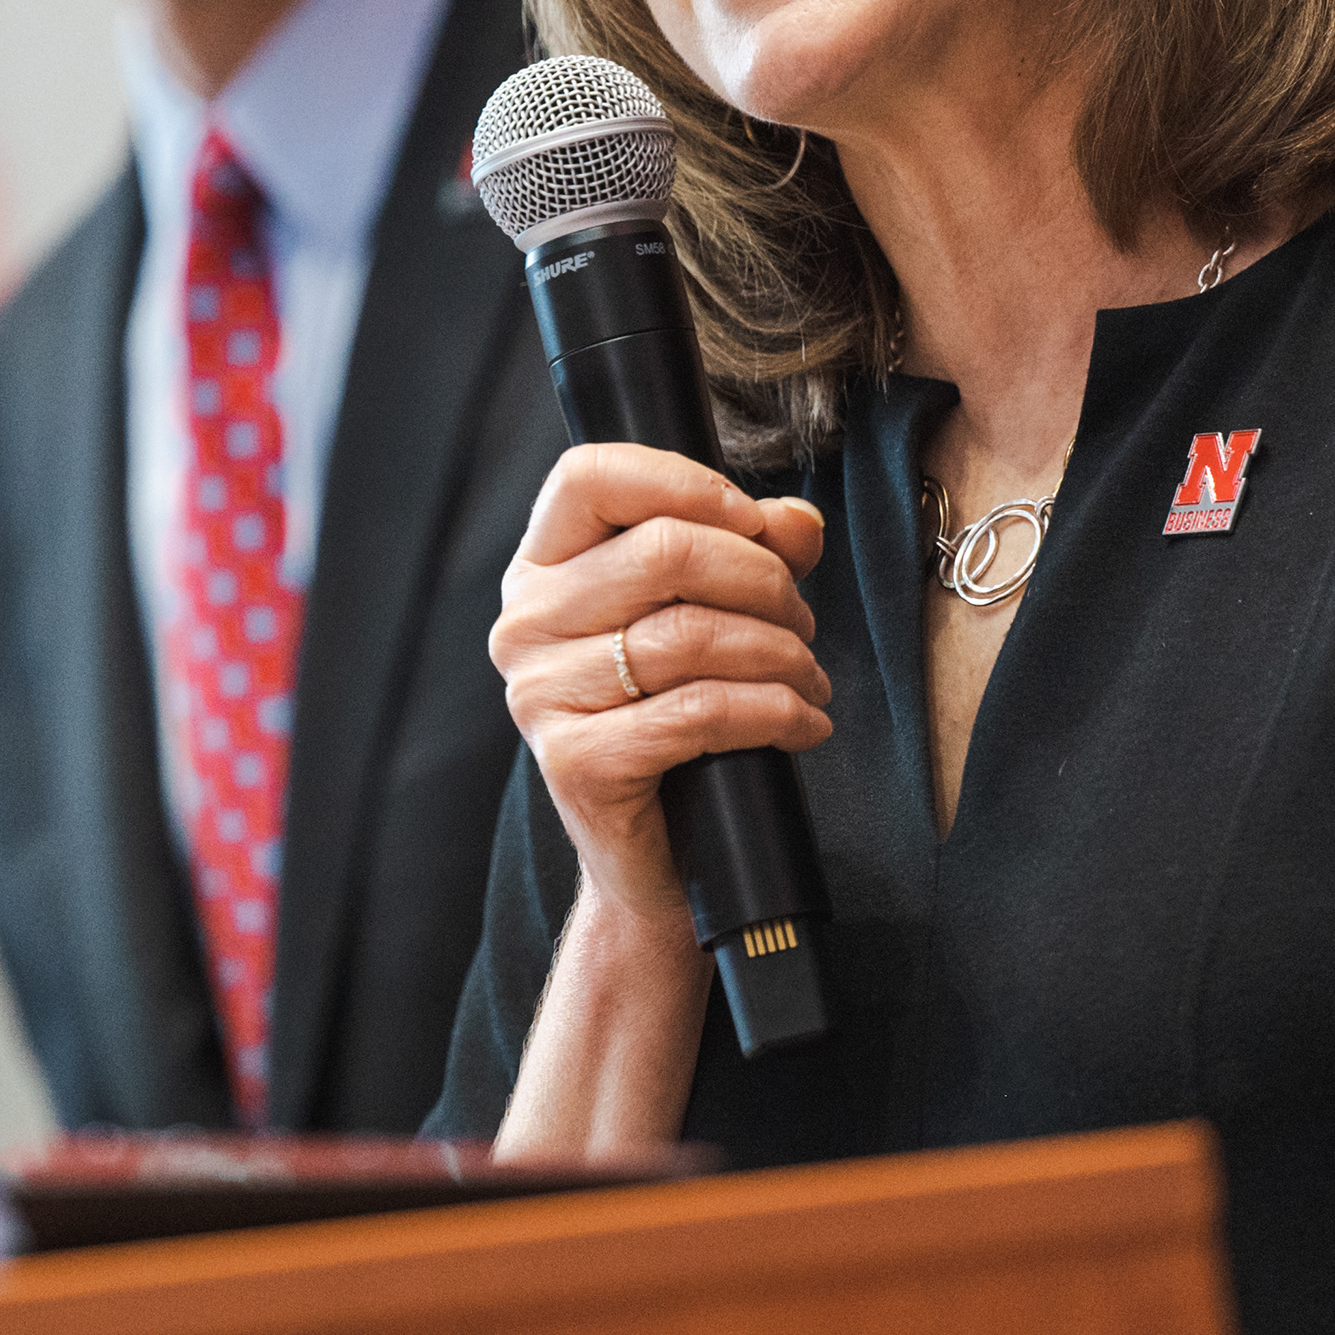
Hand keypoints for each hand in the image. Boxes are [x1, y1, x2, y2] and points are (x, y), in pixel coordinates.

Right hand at [490, 443, 829, 930]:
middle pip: (664, 550)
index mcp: (540, 571)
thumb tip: (798, 519)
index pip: (589, 476)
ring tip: (811, 678)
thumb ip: (752, 552)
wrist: (656, 859)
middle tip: (802, 621)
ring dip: (782, 652)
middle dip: (762, 580)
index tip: (753, 524)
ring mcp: (540, 696)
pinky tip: (805, 724)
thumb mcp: (712, 617)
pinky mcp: (576, 762)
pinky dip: (774, 712)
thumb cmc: (679, 722)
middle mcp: (523, 625)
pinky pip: (699, 713)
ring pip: (690, 634)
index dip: (685, 483)